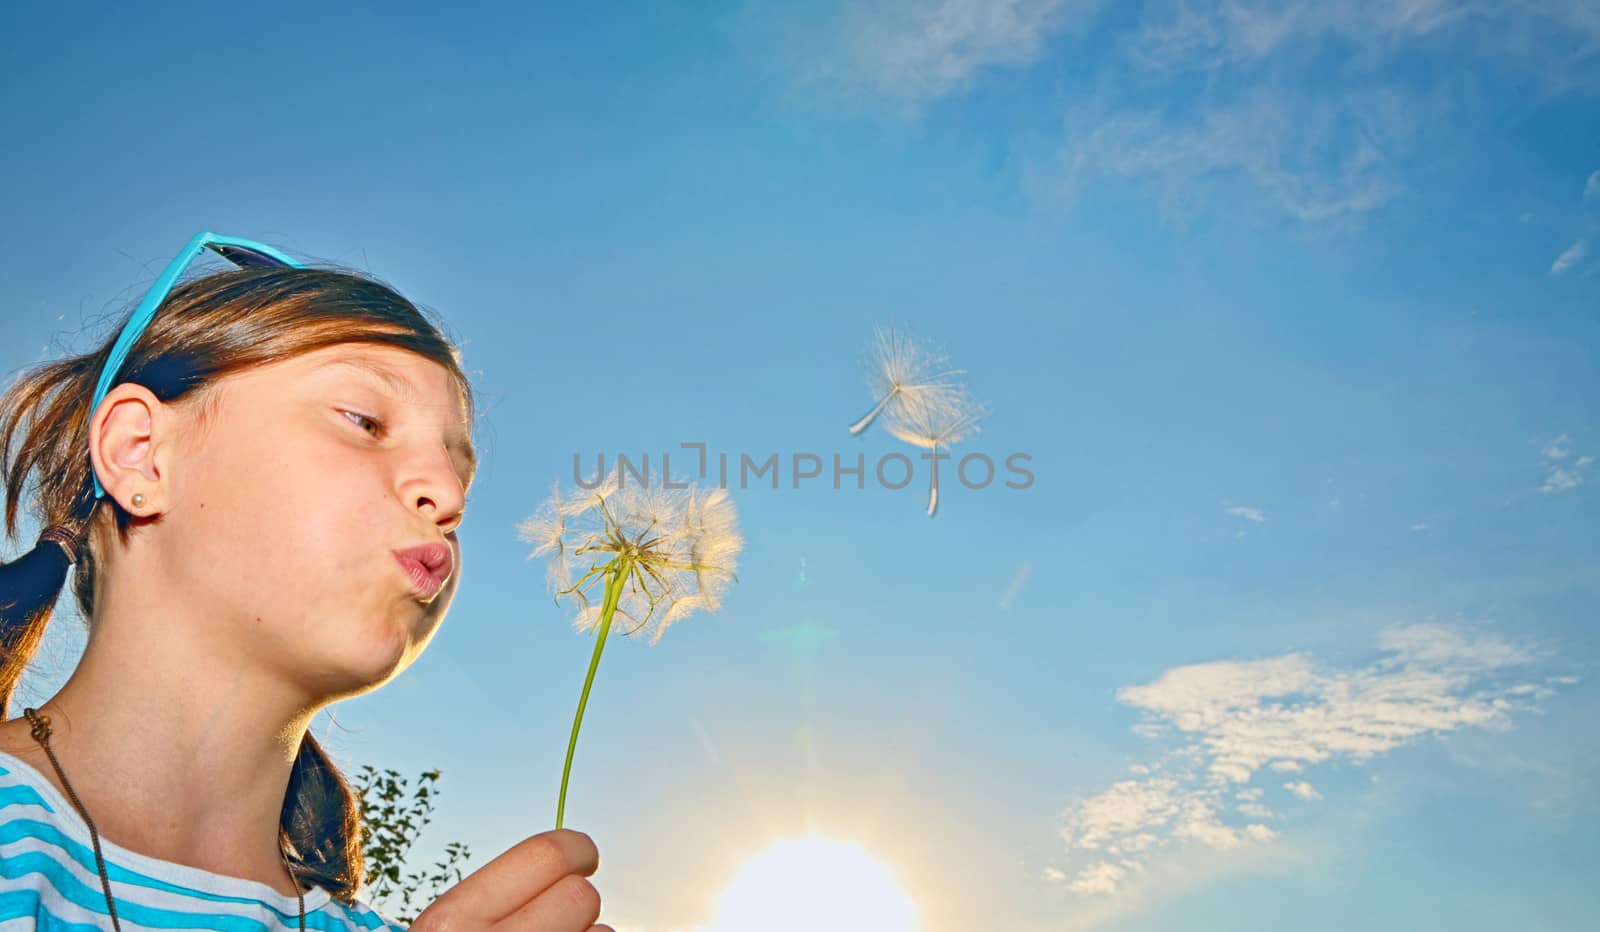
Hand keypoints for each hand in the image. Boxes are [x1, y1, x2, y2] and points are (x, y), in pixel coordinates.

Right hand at [409, 828, 611, 931]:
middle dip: (578, 901)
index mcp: (452, 918)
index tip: (584, 856)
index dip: (577, 849)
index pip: (546, 855)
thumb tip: (561, 866)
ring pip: (601, 930)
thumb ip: (487, 900)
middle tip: (563, 911)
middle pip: (582, 896)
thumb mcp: (444, 928)